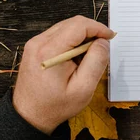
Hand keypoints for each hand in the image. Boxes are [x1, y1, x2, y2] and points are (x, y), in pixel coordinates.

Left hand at [13, 16, 114, 134]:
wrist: (29, 115)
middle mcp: (39, 42)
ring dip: (81, 37)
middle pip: (72, 23)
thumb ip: (96, 62)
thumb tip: (103, 42)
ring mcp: (34, 44)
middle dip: (91, 32)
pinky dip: (71, 42)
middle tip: (102, 48)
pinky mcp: (34, 48)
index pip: (79, 25)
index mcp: (50, 51)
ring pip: (65, 27)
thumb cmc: (55, 106)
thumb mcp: (83, 88)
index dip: (98, 28)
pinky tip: (75, 58)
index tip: (110, 37)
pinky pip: (58, 35)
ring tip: (87, 57)